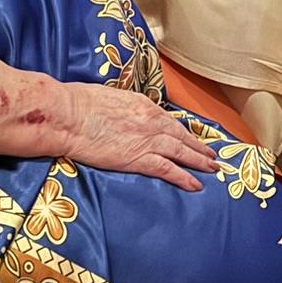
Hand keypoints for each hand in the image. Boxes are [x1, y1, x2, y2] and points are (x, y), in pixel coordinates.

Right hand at [57, 82, 219, 191]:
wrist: (69, 115)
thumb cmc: (79, 103)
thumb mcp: (108, 97)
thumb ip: (123, 108)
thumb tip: (122, 114)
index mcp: (143, 104)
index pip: (169, 120)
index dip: (183, 131)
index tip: (192, 137)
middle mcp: (152, 121)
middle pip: (181, 136)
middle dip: (198, 147)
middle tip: (212, 156)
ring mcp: (148, 139)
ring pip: (181, 152)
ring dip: (198, 162)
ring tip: (212, 169)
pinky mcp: (139, 158)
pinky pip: (168, 170)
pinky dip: (184, 178)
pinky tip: (195, 185)